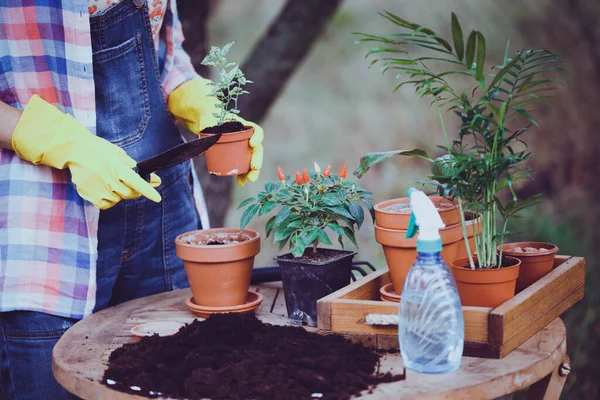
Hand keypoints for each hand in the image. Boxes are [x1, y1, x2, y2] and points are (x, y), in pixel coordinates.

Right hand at [12, 95, 160, 209]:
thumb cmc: (99, 150)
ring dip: (121, 194)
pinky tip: (106, 190)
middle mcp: (110, 180)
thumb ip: (131, 165)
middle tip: (139, 185)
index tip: (158, 198)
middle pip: (130, 194)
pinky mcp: (90, 195)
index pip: (137, 183)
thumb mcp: (118, 153)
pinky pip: (106, 204)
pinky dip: (110, 200)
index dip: (148, 191)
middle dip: (137, 191)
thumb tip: (144, 174)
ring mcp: (99, 189)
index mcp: (118, 169)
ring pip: (118, 200)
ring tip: (114, 182)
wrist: (75, 151)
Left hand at [168, 78, 262, 185]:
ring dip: (252, 171)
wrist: (206, 123)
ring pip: (251, 160)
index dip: (257, 137)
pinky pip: (243, 166)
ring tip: (248, 180)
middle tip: (254, 168)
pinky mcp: (237, 156)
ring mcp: (242, 147)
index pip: (256, 130)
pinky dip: (243, 175)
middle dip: (257, 160)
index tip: (252, 144)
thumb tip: (203, 151)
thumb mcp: (207, 123)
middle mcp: (246, 137)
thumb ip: (205, 133)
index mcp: (243, 126)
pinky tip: (241, 182)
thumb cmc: (209, 120)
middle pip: (256, 149)